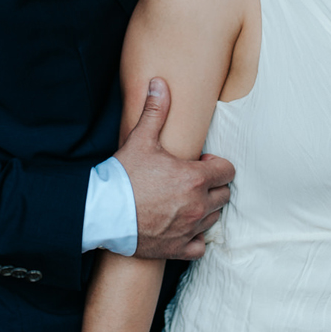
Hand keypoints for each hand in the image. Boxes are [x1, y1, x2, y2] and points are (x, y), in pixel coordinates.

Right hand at [121, 78, 234, 259]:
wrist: (103, 213)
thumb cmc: (123, 177)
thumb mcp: (140, 140)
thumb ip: (155, 112)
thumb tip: (159, 83)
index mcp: (195, 178)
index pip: (228, 170)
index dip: (215, 165)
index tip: (197, 164)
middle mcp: (198, 205)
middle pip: (224, 195)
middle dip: (212, 186)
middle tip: (189, 182)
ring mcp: (190, 229)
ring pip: (214, 218)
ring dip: (205, 209)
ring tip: (183, 201)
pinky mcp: (179, 248)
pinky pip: (201, 245)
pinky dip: (195, 237)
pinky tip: (181, 227)